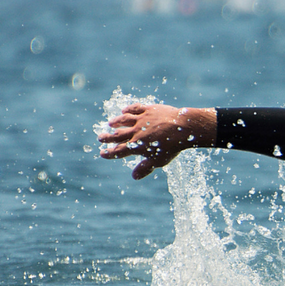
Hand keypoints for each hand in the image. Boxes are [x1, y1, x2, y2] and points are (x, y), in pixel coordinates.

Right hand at [98, 103, 214, 179]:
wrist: (183, 128)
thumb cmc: (172, 147)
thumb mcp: (158, 161)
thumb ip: (145, 168)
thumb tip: (134, 177)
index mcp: (137, 146)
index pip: (119, 151)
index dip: (109, 153)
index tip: (102, 153)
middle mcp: (136, 132)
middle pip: (117, 135)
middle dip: (107, 137)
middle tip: (100, 138)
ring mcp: (142, 120)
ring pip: (124, 120)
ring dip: (116, 122)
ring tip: (110, 124)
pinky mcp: (149, 110)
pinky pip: (135, 108)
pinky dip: (128, 110)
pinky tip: (124, 111)